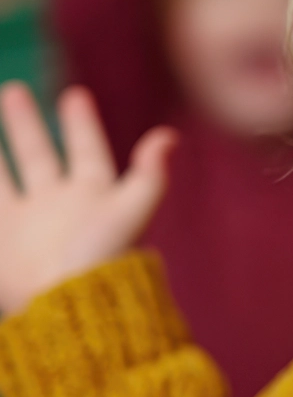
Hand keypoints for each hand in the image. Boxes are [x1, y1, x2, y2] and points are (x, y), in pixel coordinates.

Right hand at [0, 83, 176, 315]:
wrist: (64, 306)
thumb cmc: (102, 257)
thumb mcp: (132, 209)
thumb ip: (151, 174)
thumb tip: (170, 136)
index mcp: (91, 192)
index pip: (86, 147)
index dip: (81, 123)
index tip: (74, 95)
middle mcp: (57, 203)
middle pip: (38, 154)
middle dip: (24, 124)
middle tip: (12, 90)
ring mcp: (26, 221)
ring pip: (3, 176)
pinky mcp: (2, 239)